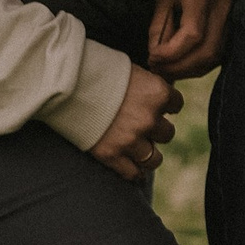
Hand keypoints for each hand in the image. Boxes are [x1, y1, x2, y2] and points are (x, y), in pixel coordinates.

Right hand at [91, 62, 183, 183]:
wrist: (67, 83)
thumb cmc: (99, 71)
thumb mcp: (132, 71)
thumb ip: (149, 87)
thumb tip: (163, 98)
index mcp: (158, 93)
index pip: (177, 105)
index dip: (167, 105)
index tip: (157, 106)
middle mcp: (149, 119)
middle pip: (168, 133)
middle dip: (156, 130)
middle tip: (142, 125)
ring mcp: (131, 139)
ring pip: (155, 159)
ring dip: (148, 154)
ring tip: (140, 150)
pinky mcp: (112, 155)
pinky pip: (133, 173)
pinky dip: (134, 173)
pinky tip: (133, 169)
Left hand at [145, 0, 229, 75]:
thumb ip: (159, 27)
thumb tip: (155, 57)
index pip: (193, 33)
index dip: (171, 52)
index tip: (152, 57)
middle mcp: (223, 7)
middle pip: (207, 51)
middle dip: (180, 67)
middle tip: (158, 70)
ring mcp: (231, 18)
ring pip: (215, 57)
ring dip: (189, 70)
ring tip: (168, 70)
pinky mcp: (232, 26)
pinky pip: (219, 54)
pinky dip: (200, 65)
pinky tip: (183, 65)